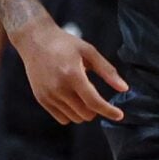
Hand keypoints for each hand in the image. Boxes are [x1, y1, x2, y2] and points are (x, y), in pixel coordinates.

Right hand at [12, 20, 127, 123]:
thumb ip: (107, 71)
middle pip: (86, 114)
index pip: (94, 102)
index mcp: (72, 74)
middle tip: (95, 96)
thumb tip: (124, 88)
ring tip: (81, 94)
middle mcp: (59, 88)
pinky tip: (71, 99)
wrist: (35, 40)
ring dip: (84, 112)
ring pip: (74, 118)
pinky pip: (62, 118)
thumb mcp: (89, 51)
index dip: (109, 111)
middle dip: (96, 109)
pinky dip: (71, 114)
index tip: (119, 115)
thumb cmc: (64, 44)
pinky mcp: (41, 99)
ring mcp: (48, 95)